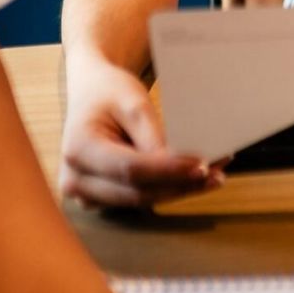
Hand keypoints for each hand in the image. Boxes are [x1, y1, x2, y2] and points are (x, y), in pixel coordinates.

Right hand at [60, 57, 224, 208]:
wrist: (90, 93)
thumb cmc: (110, 92)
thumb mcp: (132, 100)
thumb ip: (152, 133)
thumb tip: (178, 161)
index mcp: (78, 150)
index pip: (130, 168)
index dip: (169, 170)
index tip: (203, 166)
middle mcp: (75, 179)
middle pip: (136, 192)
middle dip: (180, 185)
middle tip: (218, 175)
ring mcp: (85, 193)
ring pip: (140, 200)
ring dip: (178, 190)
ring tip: (215, 176)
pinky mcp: (101, 197)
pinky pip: (137, 197)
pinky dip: (167, 188)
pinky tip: (194, 178)